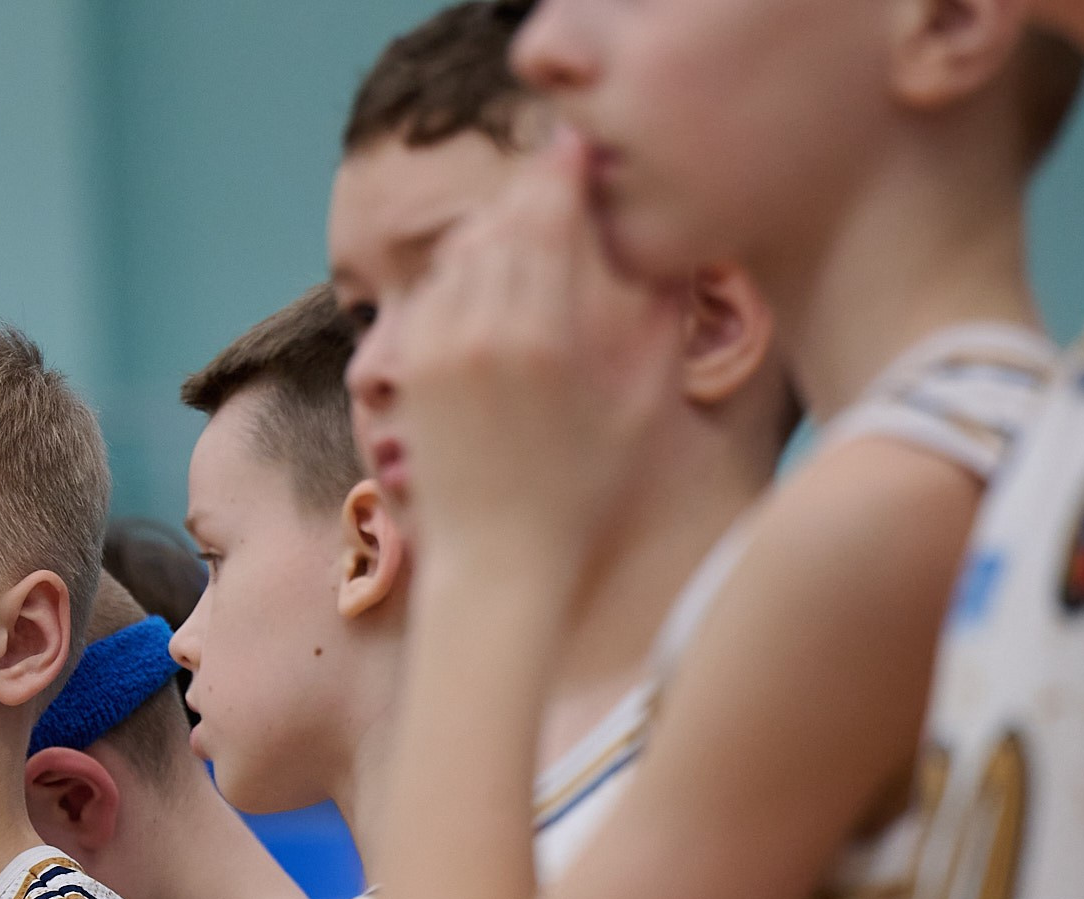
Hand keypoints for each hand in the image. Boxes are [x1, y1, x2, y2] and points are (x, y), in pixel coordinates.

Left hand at [391, 131, 685, 574]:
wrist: (499, 561)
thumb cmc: (587, 491)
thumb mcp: (645, 401)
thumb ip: (661, 313)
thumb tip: (674, 241)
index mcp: (542, 333)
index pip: (546, 209)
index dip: (566, 168)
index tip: (589, 152)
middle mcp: (476, 331)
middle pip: (500, 217)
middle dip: (533, 193)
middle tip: (567, 181)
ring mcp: (433, 349)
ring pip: (461, 248)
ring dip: (497, 227)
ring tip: (537, 230)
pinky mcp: (409, 368)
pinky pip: (433, 289)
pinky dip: (464, 271)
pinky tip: (496, 283)